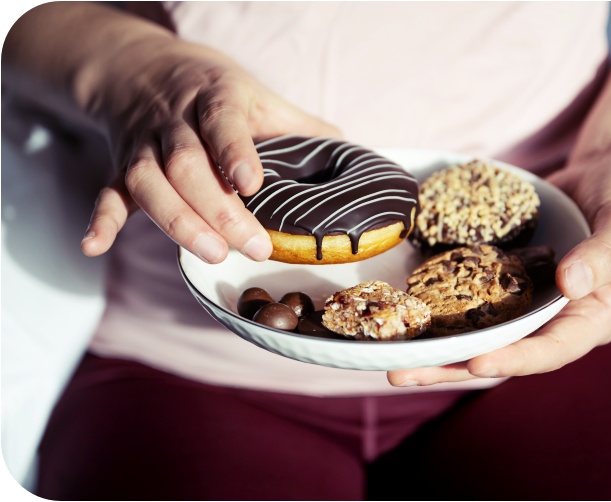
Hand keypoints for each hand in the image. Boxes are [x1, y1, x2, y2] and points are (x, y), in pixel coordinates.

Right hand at [80, 33, 339, 262]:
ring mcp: (144, 144)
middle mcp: (174, 120)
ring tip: (210, 253)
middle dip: (218, 209)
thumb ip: (301, 126)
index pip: (223, 121)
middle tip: (252, 245)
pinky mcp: (122, 164)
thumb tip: (351, 156)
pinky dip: (101, 219)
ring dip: (176, 221)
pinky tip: (94, 246)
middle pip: (187, 164)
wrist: (142, 68)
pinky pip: (108, 190)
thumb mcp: (259, 95)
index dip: (235, 152)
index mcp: (215, 97)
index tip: (252, 184)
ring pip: (150, 182)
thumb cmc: (212, 89)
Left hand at [387, 154, 610, 385]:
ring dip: (439, 349)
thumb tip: (571, 283)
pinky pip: (473, 303)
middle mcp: (555, 320)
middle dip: (455, 366)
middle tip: (405, 374)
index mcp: (592, 318)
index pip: (552, 349)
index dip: (515, 360)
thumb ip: (604, 252)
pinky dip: (442, 312)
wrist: (606, 175)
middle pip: (505, 352)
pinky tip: (407, 317)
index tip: (475, 363)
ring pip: (482, 335)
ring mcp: (528, 304)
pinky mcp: (506, 285)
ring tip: (394, 361)